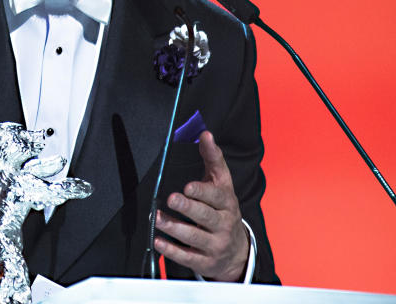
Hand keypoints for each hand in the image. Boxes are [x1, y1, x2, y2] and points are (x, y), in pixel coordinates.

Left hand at [154, 130, 248, 280]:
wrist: (237, 251)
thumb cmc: (222, 209)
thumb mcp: (221, 184)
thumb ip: (212, 159)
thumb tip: (205, 133)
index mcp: (227, 202)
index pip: (217, 195)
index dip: (203, 191)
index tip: (188, 186)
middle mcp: (224, 223)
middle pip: (206, 216)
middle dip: (188, 208)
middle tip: (172, 198)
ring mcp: (216, 244)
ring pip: (195, 237)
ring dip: (174, 227)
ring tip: (158, 218)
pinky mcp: (206, 261)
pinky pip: (188, 257)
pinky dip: (172, 250)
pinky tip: (158, 242)